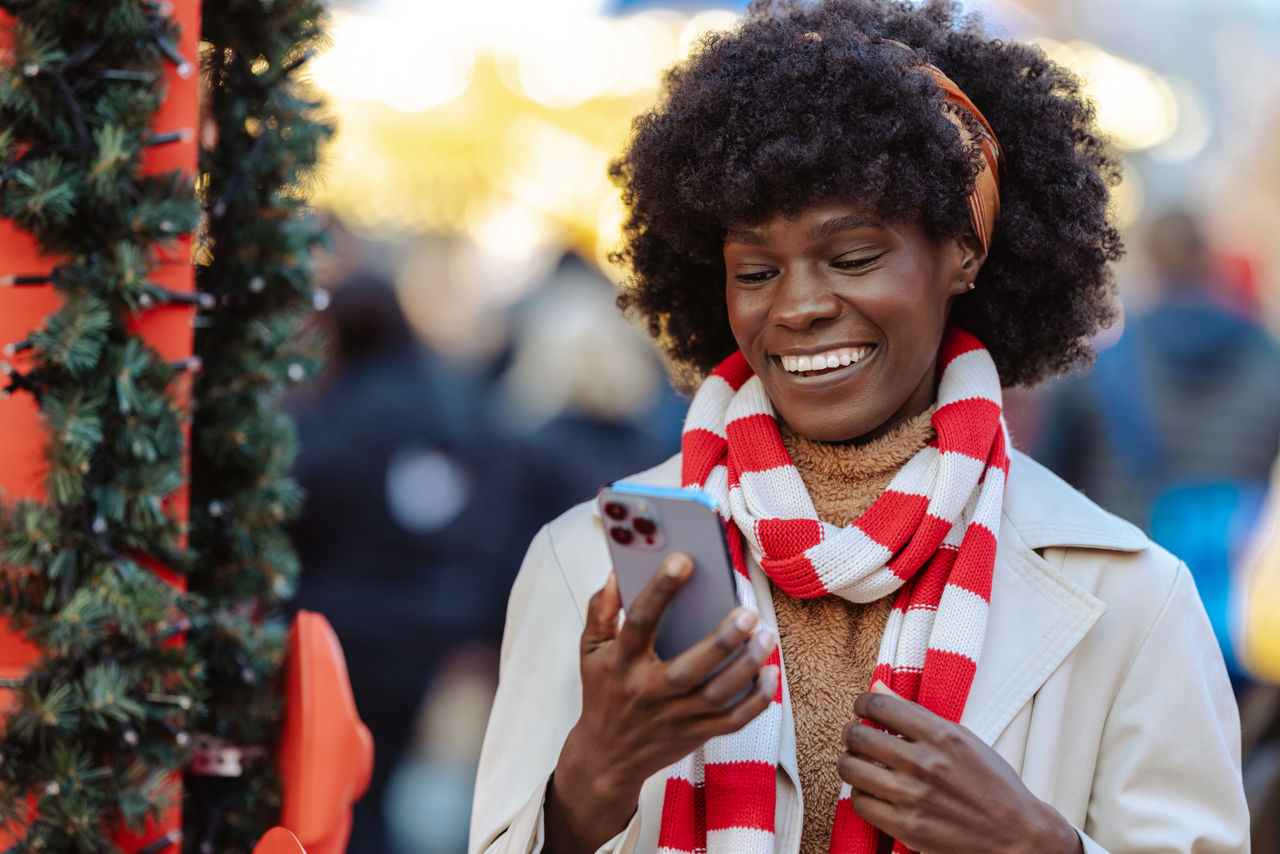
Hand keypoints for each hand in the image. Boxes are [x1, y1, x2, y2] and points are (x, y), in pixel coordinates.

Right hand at [545, 554, 779, 853]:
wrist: (606, 757)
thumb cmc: (603, 692)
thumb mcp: (590, 651)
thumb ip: (600, 611)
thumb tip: (617, 573)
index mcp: (621, 663)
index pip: (640, 621)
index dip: (660, 589)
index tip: (684, 559)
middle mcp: (649, 691)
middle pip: (689, 668)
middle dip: (721, 641)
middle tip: (748, 613)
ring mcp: (675, 717)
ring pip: (717, 695)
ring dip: (746, 666)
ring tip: (766, 635)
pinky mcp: (696, 735)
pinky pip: (733, 721)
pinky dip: (756, 700)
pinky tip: (770, 672)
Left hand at [838, 681, 1082, 853]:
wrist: (1016, 835)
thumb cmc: (991, 783)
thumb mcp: (961, 738)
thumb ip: (914, 712)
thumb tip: (875, 687)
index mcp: (942, 736)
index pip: (879, 706)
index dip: (862, 704)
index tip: (861, 708)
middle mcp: (926, 764)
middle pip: (859, 736)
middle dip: (851, 732)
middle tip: (855, 735)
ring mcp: (915, 797)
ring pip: (852, 770)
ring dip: (849, 762)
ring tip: (858, 762)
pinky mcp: (908, 827)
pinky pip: (860, 803)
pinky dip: (860, 794)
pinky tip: (872, 790)